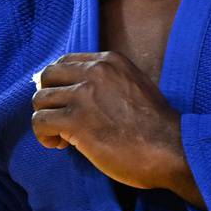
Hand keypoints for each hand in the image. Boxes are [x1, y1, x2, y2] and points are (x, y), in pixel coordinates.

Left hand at [31, 52, 204, 205]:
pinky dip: (43, 135)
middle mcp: (94, 72)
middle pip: (47, 76)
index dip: (59, 84)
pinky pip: (40, 122)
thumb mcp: (135, 87)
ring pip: (39, 100)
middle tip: (59, 119)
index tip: (67, 104)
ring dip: (45, 120)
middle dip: (48, 98)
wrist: (171, 149)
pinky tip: (59, 145)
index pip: (65, 62)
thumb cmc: (156, 127)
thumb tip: (77, 95)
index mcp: (109, 61)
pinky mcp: (76, 121)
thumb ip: (108, 84)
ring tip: (61, 137)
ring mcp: (84, 95)